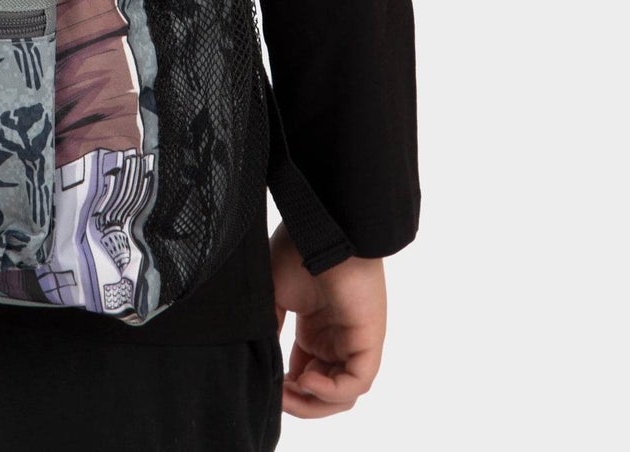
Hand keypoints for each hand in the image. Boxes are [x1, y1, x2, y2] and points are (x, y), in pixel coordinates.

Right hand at [271, 223, 385, 419]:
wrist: (322, 227)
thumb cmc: (299, 250)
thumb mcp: (274, 293)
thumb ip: (269, 327)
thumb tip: (261, 359)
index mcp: (317, 328)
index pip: (305, 373)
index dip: (287, 387)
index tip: (266, 385)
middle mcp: (337, 339)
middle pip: (324, 391)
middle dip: (299, 401)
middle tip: (276, 397)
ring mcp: (355, 341)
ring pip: (342, 395)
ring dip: (314, 402)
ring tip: (288, 392)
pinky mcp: (369, 341)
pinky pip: (356, 383)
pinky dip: (331, 392)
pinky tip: (307, 381)